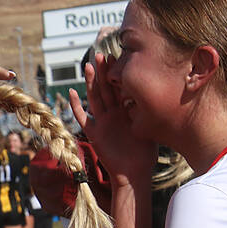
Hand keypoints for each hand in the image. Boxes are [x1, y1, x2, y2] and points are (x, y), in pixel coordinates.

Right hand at [73, 55, 154, 181]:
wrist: (134, 173)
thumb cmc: (145, 153)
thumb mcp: (149, 126)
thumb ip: (147, 110)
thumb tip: (155, 92)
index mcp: (126, 111)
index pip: (120, 88)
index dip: (118, 73)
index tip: (118, 56)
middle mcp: (113, 114)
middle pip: (106, 89)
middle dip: (103, 72)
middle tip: (101, 54)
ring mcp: (102, 122)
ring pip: (95, 98)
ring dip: (91, 83)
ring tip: (88, 66)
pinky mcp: (94, 133)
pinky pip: (83, 117)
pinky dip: (76, 106)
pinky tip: (71, 93)